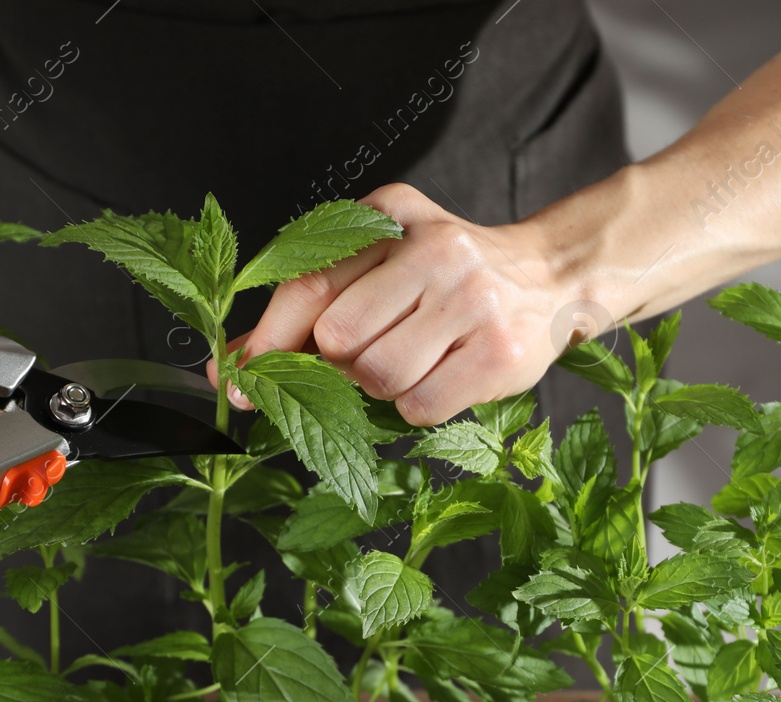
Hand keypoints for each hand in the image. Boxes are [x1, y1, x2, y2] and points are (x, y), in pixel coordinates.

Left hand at [215, 184, 582, 425]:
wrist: (551, 276)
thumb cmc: (446, 279)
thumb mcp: (382, 262)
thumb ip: (309, 304)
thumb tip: (230, 370)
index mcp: (391, 216)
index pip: (308, 285)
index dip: (265, 341)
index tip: (235, 379)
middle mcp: (433, 249)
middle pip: (337, 339)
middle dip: (336, 366)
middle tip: (364, 358)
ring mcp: (471, 300)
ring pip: (377, 377)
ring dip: (380, 387)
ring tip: (412, 361)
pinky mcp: (498, 352)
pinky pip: (420, 405)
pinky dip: (416, 406)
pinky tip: (439, 377)